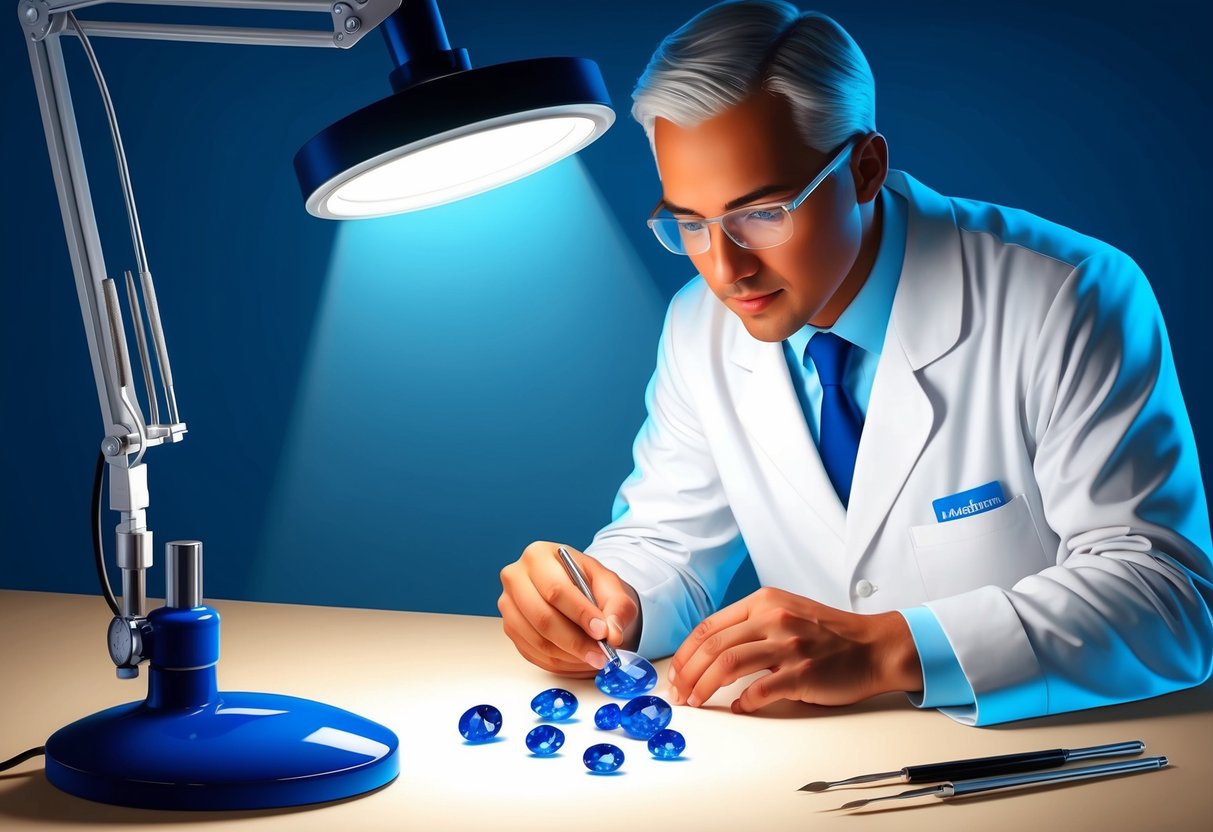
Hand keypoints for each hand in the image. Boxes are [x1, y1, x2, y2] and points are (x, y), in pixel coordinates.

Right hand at [498, 541, 640, 676]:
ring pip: (538, 640)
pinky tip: (578, 658)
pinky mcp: (509, 628)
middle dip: (576, 642)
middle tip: (601, 654)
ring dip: (569, 655)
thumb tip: (612, 634)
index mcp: (539, 556)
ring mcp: (508, 604)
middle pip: (542, 617)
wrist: (576, 592)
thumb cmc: (590, 585)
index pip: (556, 589)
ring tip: (594, 658)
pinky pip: (533, 653)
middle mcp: (516, 577)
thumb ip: (617, 607)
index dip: (580, 614)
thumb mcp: (611, 587)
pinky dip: (559, 662)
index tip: (602, 632)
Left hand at [667, 587, 921, 712]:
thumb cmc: (829, 634)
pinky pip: (760, 690)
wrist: (875, 646)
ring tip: (697, 702)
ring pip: (728, 665)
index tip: (675, 673)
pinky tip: (739, 708)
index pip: (709, 626)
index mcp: (764, 600)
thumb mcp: (786, 611)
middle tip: (679, 694)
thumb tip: (710, 653)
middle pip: (713, 646)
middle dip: (688, 674)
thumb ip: (751, 624)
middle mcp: (774, 618)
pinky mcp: (802, 672)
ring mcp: (788, 645)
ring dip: (705, 688)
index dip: (685, 653)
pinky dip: (743, 702)